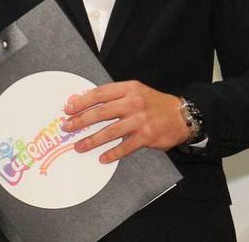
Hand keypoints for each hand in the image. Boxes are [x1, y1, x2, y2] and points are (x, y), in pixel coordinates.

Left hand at [61, 80, 190, 163]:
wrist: (181, 115)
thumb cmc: (153, 104)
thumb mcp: (136, 92)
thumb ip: (113, 96)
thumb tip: (83, 102)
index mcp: (130, 88)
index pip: (101, 93)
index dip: (82, 101)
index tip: (68, 109)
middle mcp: (134, 102)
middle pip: (102, 112)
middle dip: (82, 121)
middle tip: (67, 128)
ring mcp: (141, 119)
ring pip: (111, 131)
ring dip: (92, 140)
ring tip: (79, 147)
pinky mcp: (147, 136)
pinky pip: (126, 146)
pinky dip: (113, 153)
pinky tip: (103, 158)